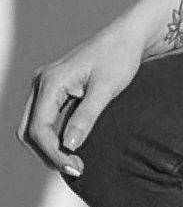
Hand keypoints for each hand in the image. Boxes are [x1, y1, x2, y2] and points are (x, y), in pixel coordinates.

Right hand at [16, 26, 143, 177]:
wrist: (128, 37)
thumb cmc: (119, 57)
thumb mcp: (106, 88)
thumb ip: (86, 117)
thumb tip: (68, 146)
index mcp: (51, 81)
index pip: (38, 128)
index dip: (53, 153)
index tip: (75, 168)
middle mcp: (42, 82)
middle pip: (29, 130)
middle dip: (48, 153)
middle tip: (75, 169)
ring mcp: (47, 85)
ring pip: (35, 126)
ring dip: (50, 147)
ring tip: (75, 162)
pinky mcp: (57, 89)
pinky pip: (46, 119)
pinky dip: (54, 136)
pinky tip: (73, 147)